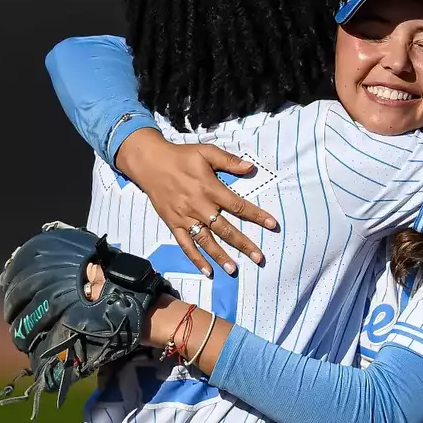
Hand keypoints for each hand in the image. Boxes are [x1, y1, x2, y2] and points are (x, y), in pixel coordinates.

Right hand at [114, 128, 278, 276]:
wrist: (150, 162)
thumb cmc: (181, 156)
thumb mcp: (206, 152)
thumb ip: (228, 161)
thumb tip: (250, 167)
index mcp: (210, 188)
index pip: (238, 205)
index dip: (257, 215)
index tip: (272, 225)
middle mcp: (199, 206)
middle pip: (225, 229)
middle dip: (243, 244)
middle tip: (258, 258)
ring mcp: (185, 217)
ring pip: (206, 240)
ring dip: (220, 256)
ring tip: (234, 269)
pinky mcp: (173, 224)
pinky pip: (186, 245)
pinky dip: (196, 258)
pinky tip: (207, 271)